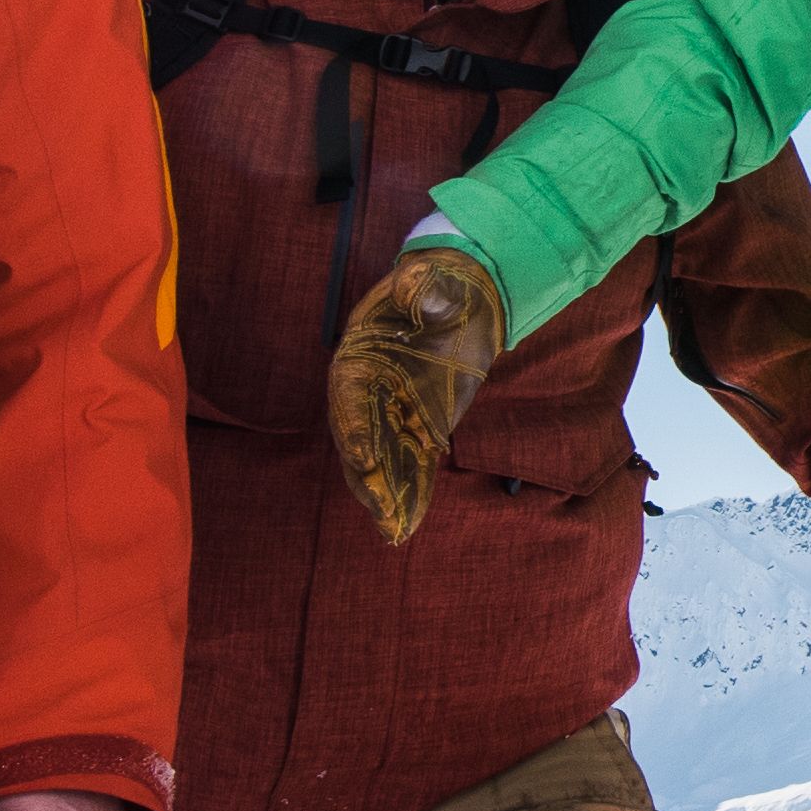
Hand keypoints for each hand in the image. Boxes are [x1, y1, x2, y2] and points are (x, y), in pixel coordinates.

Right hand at [329, 239, 512, 542]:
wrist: (460, 295)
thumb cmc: (441, 285)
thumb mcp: (433, 280)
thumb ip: (423, 288)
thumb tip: (416, 283)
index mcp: (359, 357)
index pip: (351, 398)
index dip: (356, 428)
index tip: (364, 457)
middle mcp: (368, 391)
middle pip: (362, 440)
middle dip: (370, 477)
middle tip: (382, 508)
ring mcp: (391, 412)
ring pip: (383, 460)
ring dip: (387, 495)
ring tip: (394, 530)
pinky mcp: (418, 425)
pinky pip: (411, 463)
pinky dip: (411, 492)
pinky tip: (409, 523)